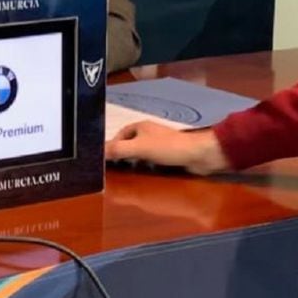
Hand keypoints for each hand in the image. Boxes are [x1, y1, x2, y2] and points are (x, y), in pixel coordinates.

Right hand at [105, 122, 229, 175]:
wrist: (199, 155)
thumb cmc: (168, 148)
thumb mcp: (138, 148)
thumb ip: (118, 150)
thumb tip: (97, 152)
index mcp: (140, 126)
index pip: (119, 135)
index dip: (112, 146)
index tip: (106, 160)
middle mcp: (149, 132)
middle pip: (129, 143)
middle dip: (123, 154)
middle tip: (117, 167)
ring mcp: (160, 143)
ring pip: (141, 152)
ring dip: (135, 160)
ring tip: (130, 170)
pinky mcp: (169, 153)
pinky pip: (152, 158)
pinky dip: (147, 164)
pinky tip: (147, 172)